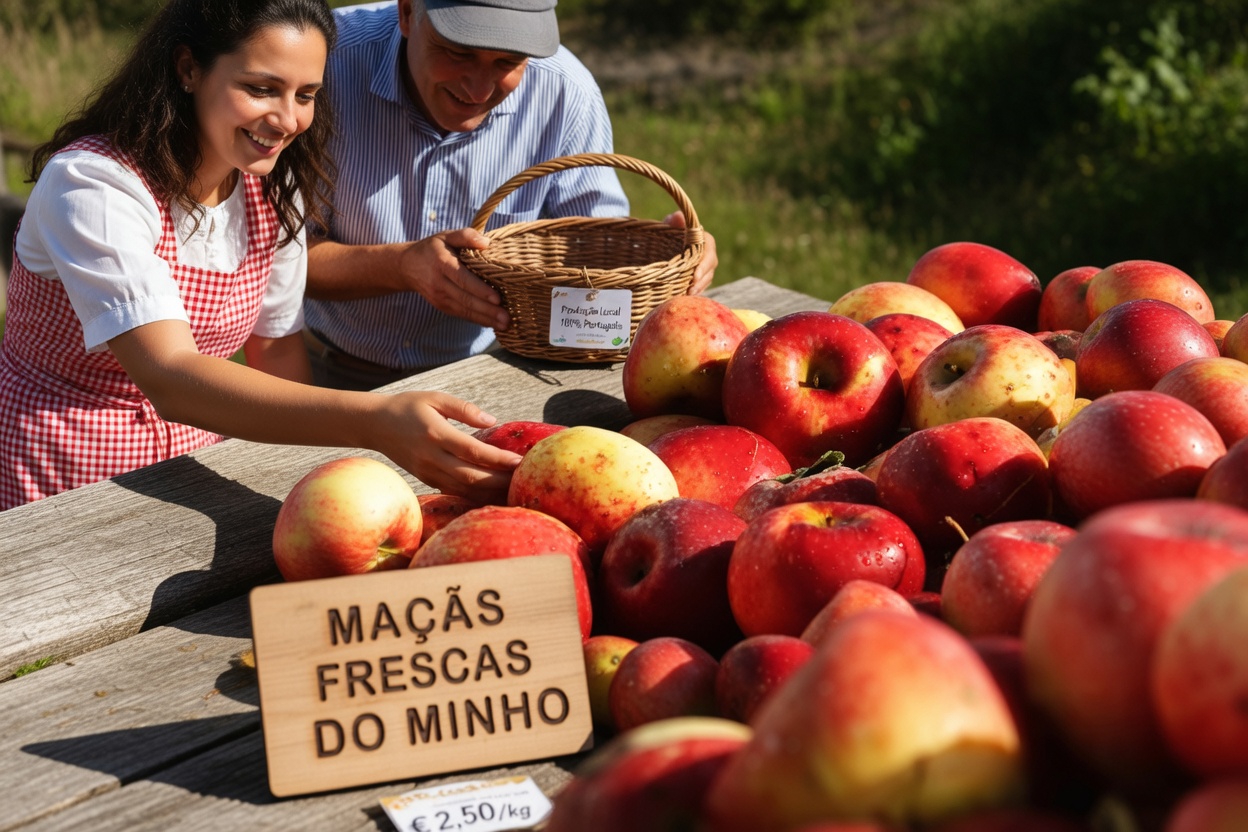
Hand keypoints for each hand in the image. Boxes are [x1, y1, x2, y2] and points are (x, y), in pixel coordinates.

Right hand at [374, 390, 521, 502]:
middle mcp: (431, 457)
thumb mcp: (435, 398)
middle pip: (471, 476)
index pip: (473, 451)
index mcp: (436, 433)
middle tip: (523, 480)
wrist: (374, 424)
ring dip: (489, 492)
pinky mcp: (426, 479)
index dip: (498, 459)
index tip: (519, 461)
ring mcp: (427, 471)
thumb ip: (464, 409)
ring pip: (463, 489)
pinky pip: (454, 491)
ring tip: (513, 489)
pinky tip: (492, 494)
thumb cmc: (408, 407)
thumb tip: (493, 420)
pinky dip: (474, 495)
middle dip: (499, 481)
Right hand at [398, 228, 509, 329]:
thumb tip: (487, 242)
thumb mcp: (446, 236)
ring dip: (485, 319)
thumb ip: (466, 236)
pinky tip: (493, 323)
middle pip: (466, 299)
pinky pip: (461, 314)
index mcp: (442, 263)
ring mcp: (439, 297)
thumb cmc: (432, 248)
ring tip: (505, 325)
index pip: (463, 279)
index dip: (480, 290)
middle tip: (507, 319)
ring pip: (464, 310)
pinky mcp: (442, 306)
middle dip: (487, 311)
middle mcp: (439, 283)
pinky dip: (477, 320)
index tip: (497, 299)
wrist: (407, 266)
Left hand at [664, 211, 716, 293]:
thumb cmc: (668, 233)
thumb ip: (673, 222)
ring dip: (698, 289)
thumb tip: (677, 217)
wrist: (663, 245)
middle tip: (691, 290)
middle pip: (709, 269)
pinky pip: (700, 286)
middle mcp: (707, 255)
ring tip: (687, 296)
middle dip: (701, 281)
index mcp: (704, 240)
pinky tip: (685, 299)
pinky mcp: (699, 278)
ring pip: (706, 279)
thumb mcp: (668, 226)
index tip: (694, 275)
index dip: (704, 265)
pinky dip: (694, 292)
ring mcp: (704, 268)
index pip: (708, 252)